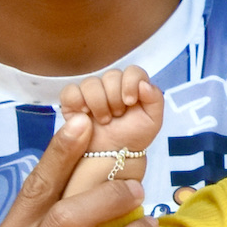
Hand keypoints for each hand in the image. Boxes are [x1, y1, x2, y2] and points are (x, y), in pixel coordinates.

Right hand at [59, 67, 164, 199]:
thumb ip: (155, 98)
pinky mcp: (72, 101)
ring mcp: (90, 92)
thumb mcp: (153, 120)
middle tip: (117, 115)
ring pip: (91, 83)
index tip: (130, 101)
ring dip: (99, 104)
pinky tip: (85, 114)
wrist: (114, 155)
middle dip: (115, 98)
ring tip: (104, 120)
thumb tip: (144, 83)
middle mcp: (111, 85)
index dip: (130, 83)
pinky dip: (78, 101)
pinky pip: (71, 91)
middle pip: (111, 75)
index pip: (132, 71)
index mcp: (131, 86)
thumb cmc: (132, 136)